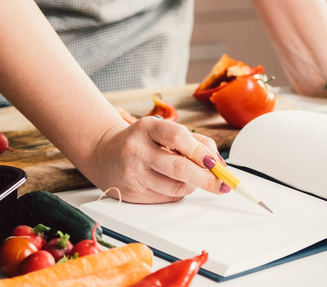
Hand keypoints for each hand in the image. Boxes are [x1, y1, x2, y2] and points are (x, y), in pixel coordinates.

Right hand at [87, 117, 225, 203]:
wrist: (103, 154)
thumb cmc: (141, 141)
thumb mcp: (162, 130)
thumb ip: (193, 141)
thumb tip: (218, 162)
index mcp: (146, 128)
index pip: (178, 137)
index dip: (201, 151)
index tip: (216, 162)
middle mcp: (136, 150)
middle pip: (179, 168)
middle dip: (207, 178)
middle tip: (222, 182)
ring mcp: (132, 174)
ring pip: (175, 188)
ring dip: (194, 186)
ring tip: (197, 179)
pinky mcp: (132, 194)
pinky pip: (166, 198)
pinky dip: (179, 193)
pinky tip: (176, 183)